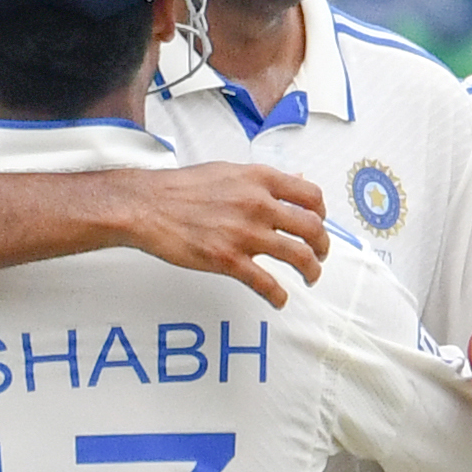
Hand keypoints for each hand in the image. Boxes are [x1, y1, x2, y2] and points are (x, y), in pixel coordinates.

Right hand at [122, 162, 331, 306]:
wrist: (147, 206)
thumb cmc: (182, 189)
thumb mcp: (229, 171)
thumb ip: (263, 180)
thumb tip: (296, 181)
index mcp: (259, 179)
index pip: (310, 195)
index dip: (322, 213)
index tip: (319, 222)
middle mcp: (258, 205)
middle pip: (311, 227)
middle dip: (323, 245)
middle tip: (320, 254)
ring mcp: (245, 234)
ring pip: (299, 256)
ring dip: (311, 270)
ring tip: (311, 277)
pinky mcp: (229, 260)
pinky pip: (267, 284)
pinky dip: (279, 295)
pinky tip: (280, 299)